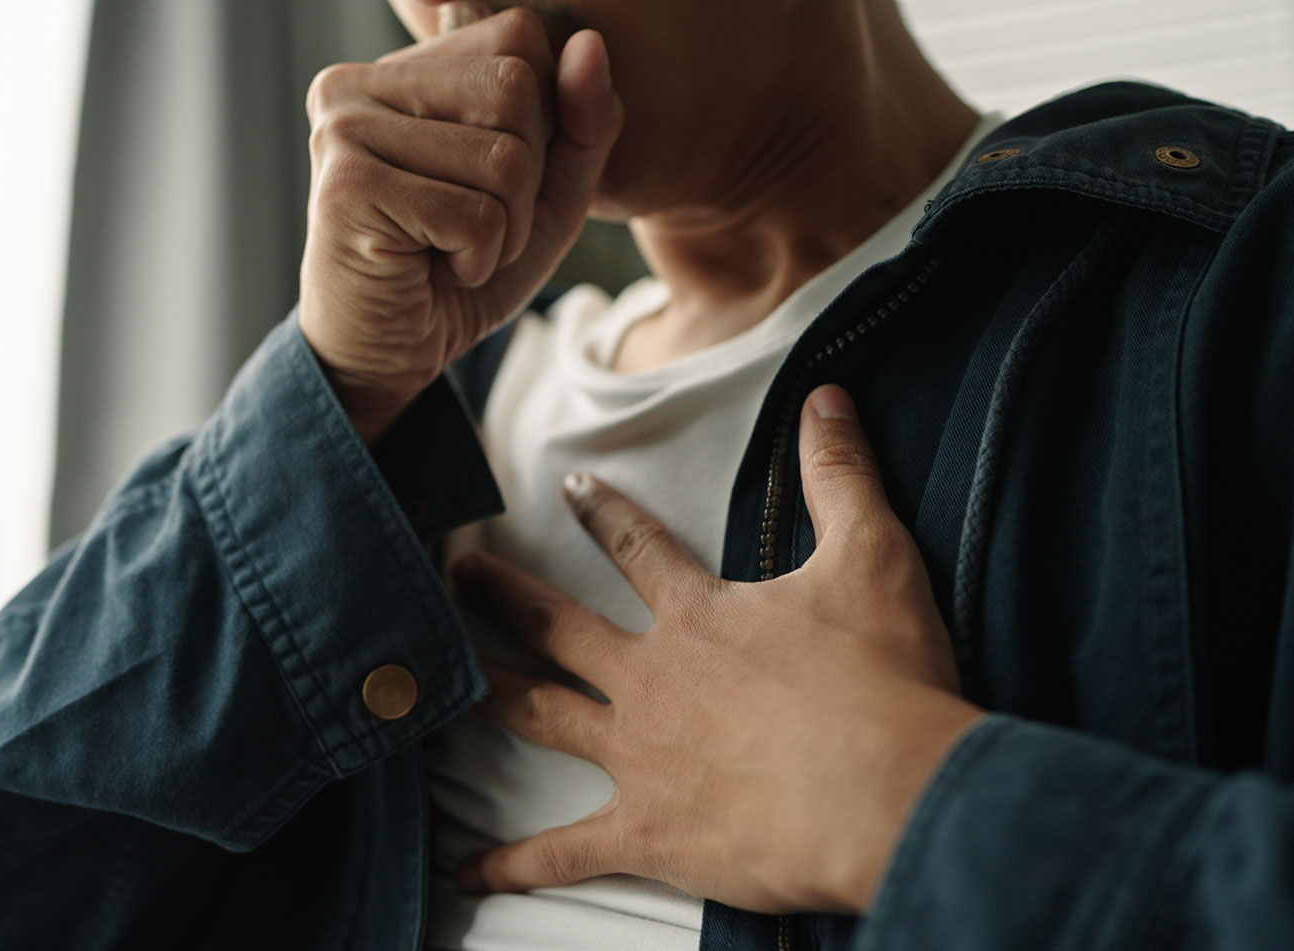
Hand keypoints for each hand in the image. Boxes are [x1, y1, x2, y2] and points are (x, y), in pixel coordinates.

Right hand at [299, 9, 623, 441]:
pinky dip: (478, 259)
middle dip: (526, 177)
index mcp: (401, 68)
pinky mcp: (348, 187)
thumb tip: (590, 45)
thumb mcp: (548, 194)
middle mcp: (358, 82)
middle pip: (516, 84)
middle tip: (473, 223)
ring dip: (504, 228)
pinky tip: (434, 269)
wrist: (388, 356)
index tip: (492, 180)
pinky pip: (475, 214)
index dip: (542, 117)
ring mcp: (344, 130)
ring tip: (453, 249)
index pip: (519, 34)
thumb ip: (582, 122)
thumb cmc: (460, 270)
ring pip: (503, 155)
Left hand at [451, 385, 984, 913]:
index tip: (566, 486)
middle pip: (557, 627)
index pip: (637, 548)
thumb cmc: (883, 680)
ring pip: (540, 715)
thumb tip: (827, 397)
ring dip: (489, 692)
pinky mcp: (646, 833)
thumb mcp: (873, 558)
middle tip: (456, 571)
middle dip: (502, 596)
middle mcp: (650, 680)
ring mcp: (638, 757)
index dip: (603, 512)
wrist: (888, 794)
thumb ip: (841, 475)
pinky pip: (562, 853)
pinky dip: (512, 865)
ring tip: (438, 681)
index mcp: (697, 617)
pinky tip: (466, 873)